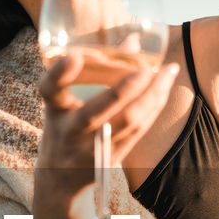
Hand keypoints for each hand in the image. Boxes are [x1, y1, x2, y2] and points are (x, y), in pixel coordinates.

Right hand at [36, 53, 179, 180]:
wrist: (60, 178)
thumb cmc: (66, 125)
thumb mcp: (66, 100)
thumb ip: (94, 70)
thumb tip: (133, 40)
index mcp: (54, 110)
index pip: (50, 89)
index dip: (59, 73)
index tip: (74, 56)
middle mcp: (69, 131)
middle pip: (94, 113)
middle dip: (122, 90)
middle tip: (146, 68)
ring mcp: (90, 149)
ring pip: (126, 123)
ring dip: (151, 95)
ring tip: (168, 71)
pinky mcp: (111, 158)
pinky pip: (139, 130)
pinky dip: (154, 106)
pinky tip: (164, 88)